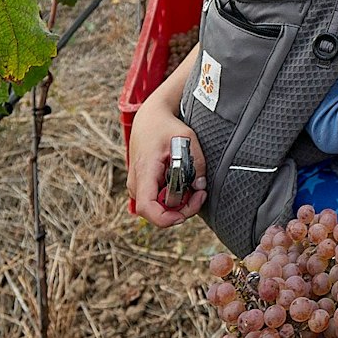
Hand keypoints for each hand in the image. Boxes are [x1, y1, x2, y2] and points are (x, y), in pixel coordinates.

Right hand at [127, 78, 206, 226]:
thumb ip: (196, 163)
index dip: (165, 218)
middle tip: (201, 193)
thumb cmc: (166, 127)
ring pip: (158, 208)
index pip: (146, 207)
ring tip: (195, 187)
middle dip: (181, 209)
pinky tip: (185, 185)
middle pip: (156, 212)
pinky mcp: (143, 185)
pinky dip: (174, 197)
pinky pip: (158, 201)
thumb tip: (200, 186)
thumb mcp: (187, 138)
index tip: (184, 214)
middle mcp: (136, 182)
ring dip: (179, 204)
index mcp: (144, 170)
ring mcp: (138, 185)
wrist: (149, 119)